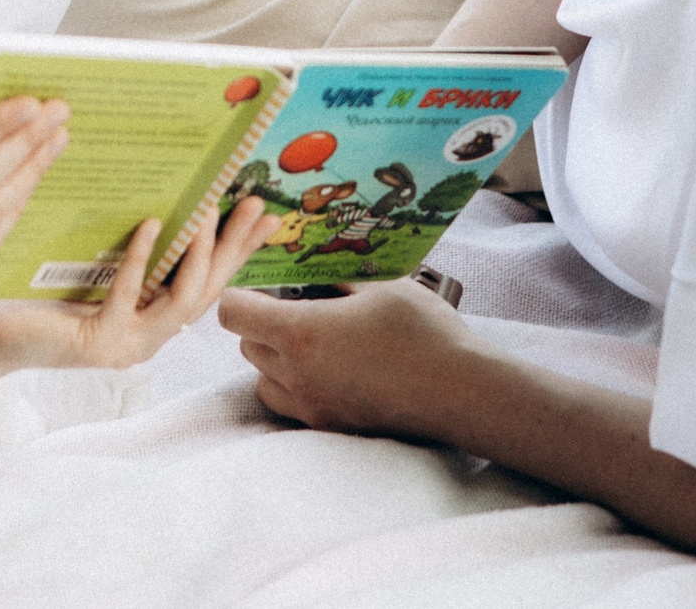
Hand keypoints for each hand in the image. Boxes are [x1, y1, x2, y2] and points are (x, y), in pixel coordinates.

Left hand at [0, 196, 281, 373]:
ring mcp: (128, 346)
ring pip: (183, 301)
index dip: (241, 250)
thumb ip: (138, 250)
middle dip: (234, 246)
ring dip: (198, 253)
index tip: (267, 215)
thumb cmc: (40, 293)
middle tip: (254, 204)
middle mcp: (149, 339)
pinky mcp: (100, 344)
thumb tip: (166, 197)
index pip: (211, 282)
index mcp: (154, 320)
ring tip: (206, 211)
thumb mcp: (100, 265)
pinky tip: (148, 224)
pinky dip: (143, 259)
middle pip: (209, 291)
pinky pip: (131, 297)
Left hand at [217, 278, 477, 439]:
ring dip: (274, 358)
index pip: (234, 313)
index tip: (263, 284)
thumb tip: (316, 271)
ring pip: (263, 378)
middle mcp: (297, 373)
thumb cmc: (424, 332)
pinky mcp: (331, 425)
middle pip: (246, 345)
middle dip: (261, 323)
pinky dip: (294, 386)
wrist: (462, 392)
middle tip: (296, 306)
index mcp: (301, 332)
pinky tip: (329, 369)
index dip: (241, 294)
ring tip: (312, 341)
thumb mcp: (381, 285)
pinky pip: (290, 404)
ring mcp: (312, 405)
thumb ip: (338, 279)